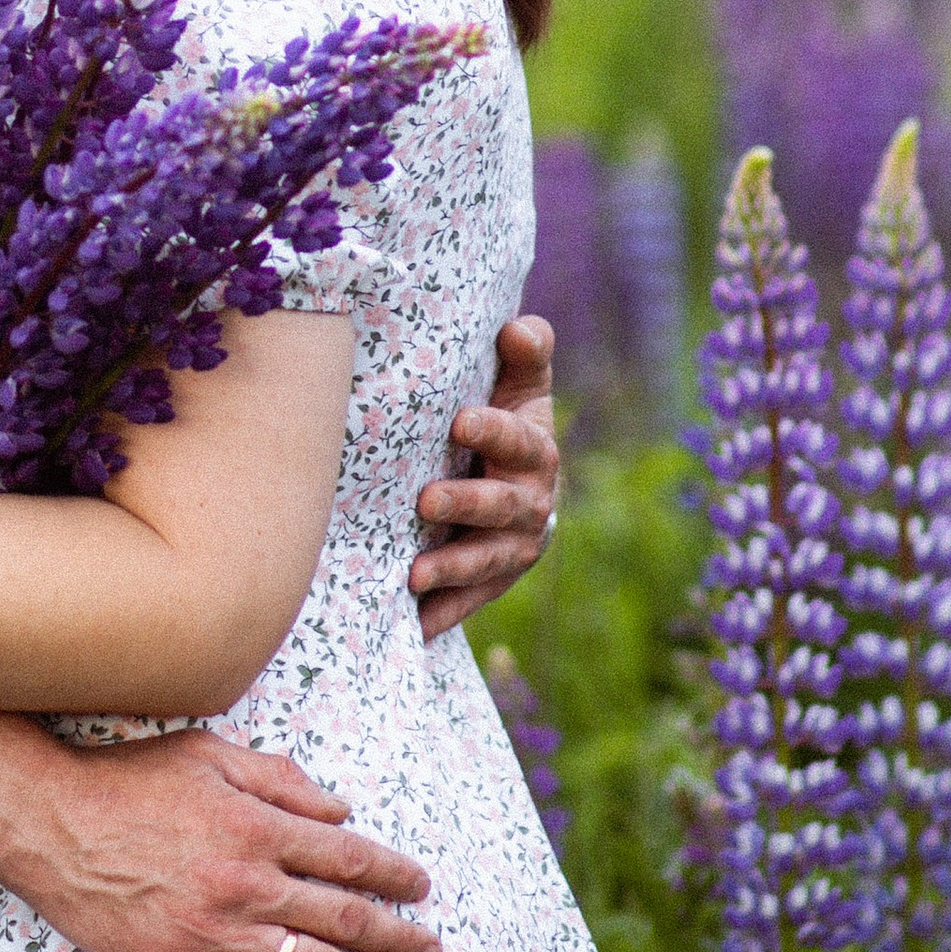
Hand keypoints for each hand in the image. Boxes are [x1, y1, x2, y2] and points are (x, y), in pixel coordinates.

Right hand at [0, 717, 444, 951]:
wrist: (51, 823)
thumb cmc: (132, 778)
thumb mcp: (212, 755)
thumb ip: (282, 781)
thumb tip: (342, 811)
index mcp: (258, 827)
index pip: (350, 859)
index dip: (397, 876)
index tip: (425, 888)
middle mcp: (246, 884)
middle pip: (344, 918)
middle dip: (398, 937)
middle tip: (433, 951)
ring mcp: (214, 932)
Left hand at [410, 312, 558, 641]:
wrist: (514, 481)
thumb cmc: (505, 416)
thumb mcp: (521, 384)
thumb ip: (525, 352)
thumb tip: (516, 327)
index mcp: (536, 450)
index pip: (517, 439)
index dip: (492, 431)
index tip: (459, 422)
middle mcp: (531, 503)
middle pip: (500, 506)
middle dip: (466, 505)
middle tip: (426, 501)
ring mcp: (513, 549)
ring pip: (485, 561)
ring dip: (452, 568)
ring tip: (414, 574)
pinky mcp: (493, 582)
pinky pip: (469, 602)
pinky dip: (444, 614)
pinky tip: (415, 624)